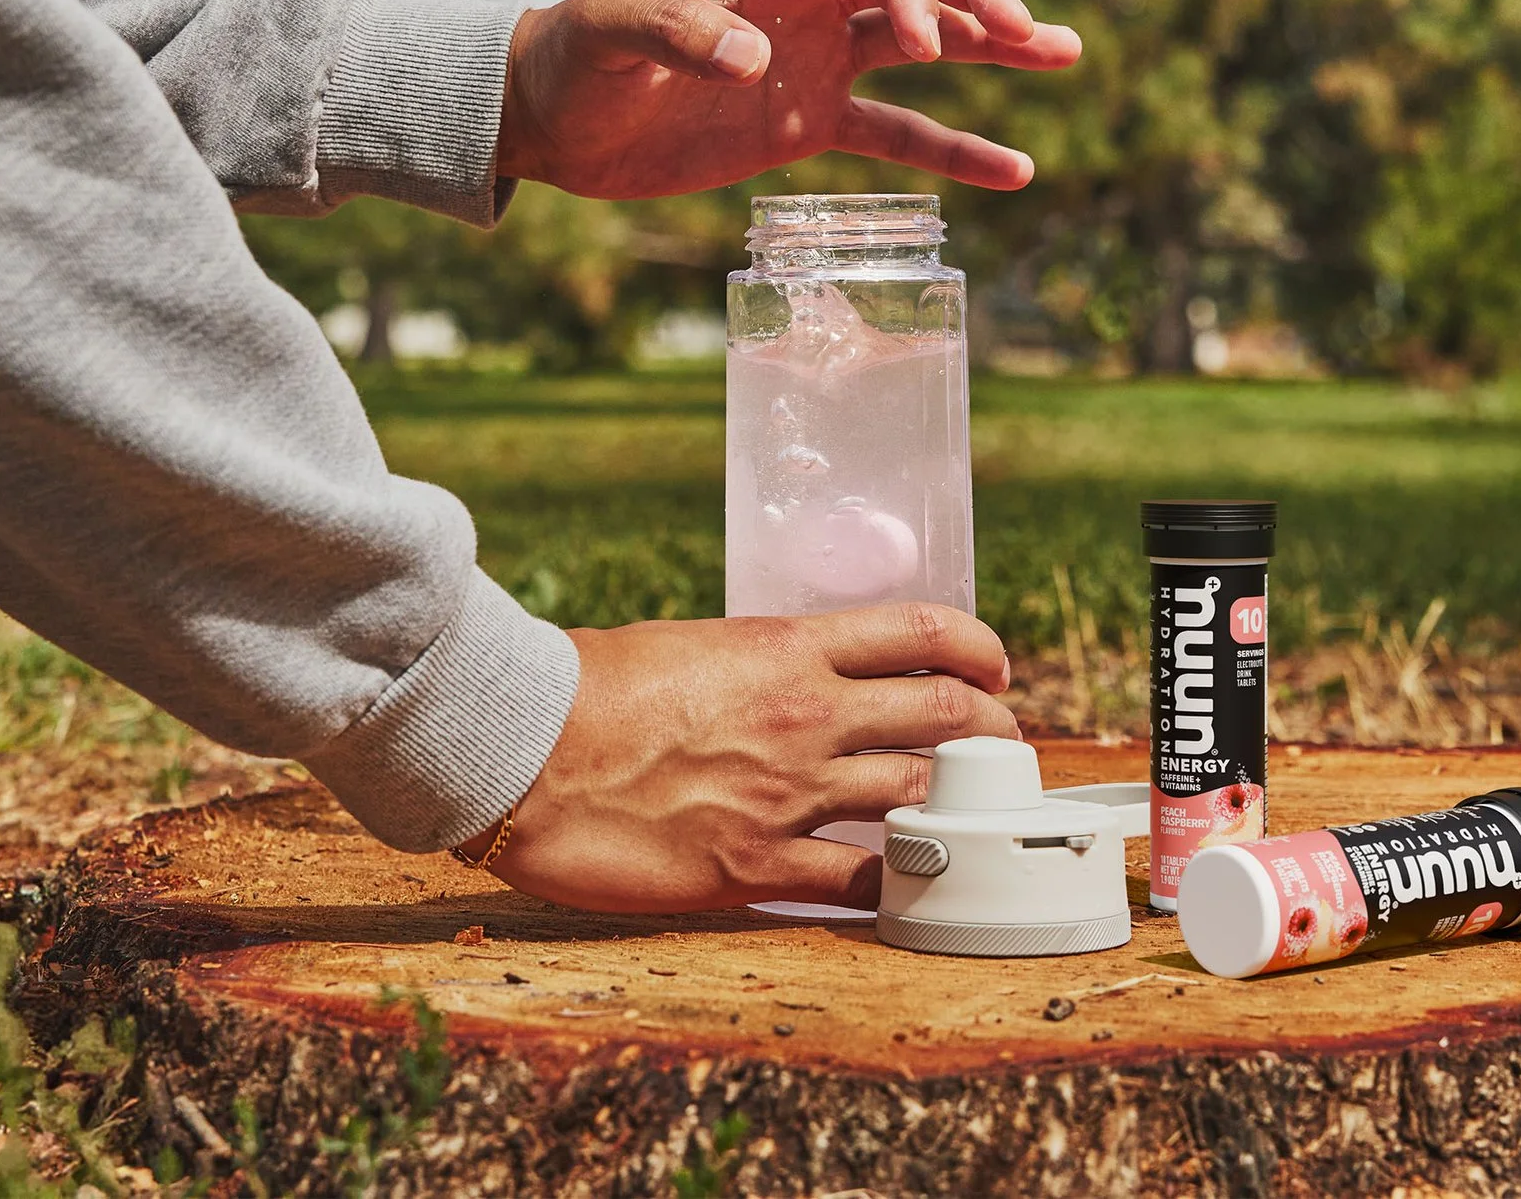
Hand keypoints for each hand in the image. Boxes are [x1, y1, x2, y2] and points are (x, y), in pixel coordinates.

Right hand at [461, 604, 1019, 911]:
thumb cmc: (584, 689)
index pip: (921, 632)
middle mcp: (806, 715)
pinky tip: (903, 887)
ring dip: (953, 807)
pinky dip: (895, 884)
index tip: (994, 669)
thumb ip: (756, 665)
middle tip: (999, 745)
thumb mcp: (690, 647)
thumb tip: (792, 684)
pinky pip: (860, 883)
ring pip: (918, 797)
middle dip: (991, 730)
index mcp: (787, 647)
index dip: (978, 649)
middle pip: (944, 714)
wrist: (522, 750)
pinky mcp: (756, 868)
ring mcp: (788, 794)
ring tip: (962, 817)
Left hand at [496, 0, 1081, 199]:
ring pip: (926, 45)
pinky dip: (956, 148)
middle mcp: (805, 2)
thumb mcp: (615, 32)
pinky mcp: (807, 122)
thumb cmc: (574, 54)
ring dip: (995, 47)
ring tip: (1065, 53)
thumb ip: (683, 35)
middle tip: (1037, 34)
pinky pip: (898, 133)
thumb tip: (757, 58)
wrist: (549, 116)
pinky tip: (1015, 170)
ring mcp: (814, 61)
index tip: (931, 48)